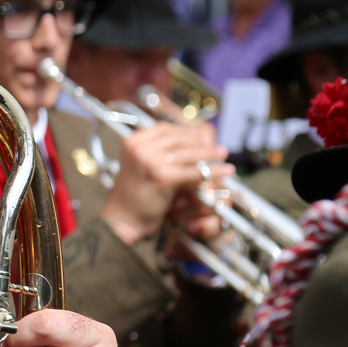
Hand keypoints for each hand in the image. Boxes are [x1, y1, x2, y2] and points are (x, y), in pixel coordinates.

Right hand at [100, 121, 228, 244]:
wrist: (123, 218)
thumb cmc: (133, 194)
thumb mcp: (140, 165)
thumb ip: (157, 153)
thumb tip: (188, 143)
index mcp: (133, 141)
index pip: (164, 129)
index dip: (185, 132)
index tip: (199, 137)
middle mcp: (140, 148)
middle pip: (178, 139)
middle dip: (201, 143)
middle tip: (216, 148)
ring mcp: (151, 161)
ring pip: (189, 153)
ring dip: (210, 155)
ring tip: (223, 156)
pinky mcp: (163, 176)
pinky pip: (194, 171)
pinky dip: (212, 171)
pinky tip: (224, 171)